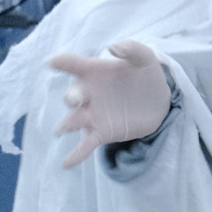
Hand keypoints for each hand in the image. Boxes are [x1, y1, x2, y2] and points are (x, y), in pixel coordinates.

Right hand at [48, 39, 171, 168]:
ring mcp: (92, 114)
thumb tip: (112, 47)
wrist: (159, 99)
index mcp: (94, 72)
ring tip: (61, 130)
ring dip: (67, 124)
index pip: (73, 65)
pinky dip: (75, 155)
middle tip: (76, 98)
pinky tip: (66, 164)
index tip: (52, 62)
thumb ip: (131, 49)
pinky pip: (85, 145)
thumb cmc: (145, 73)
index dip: (61, 62)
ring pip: (74, 120)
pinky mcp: (101, 132)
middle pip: (72, 94)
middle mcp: (88, 93)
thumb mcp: (144, 57)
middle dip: (71, 96)